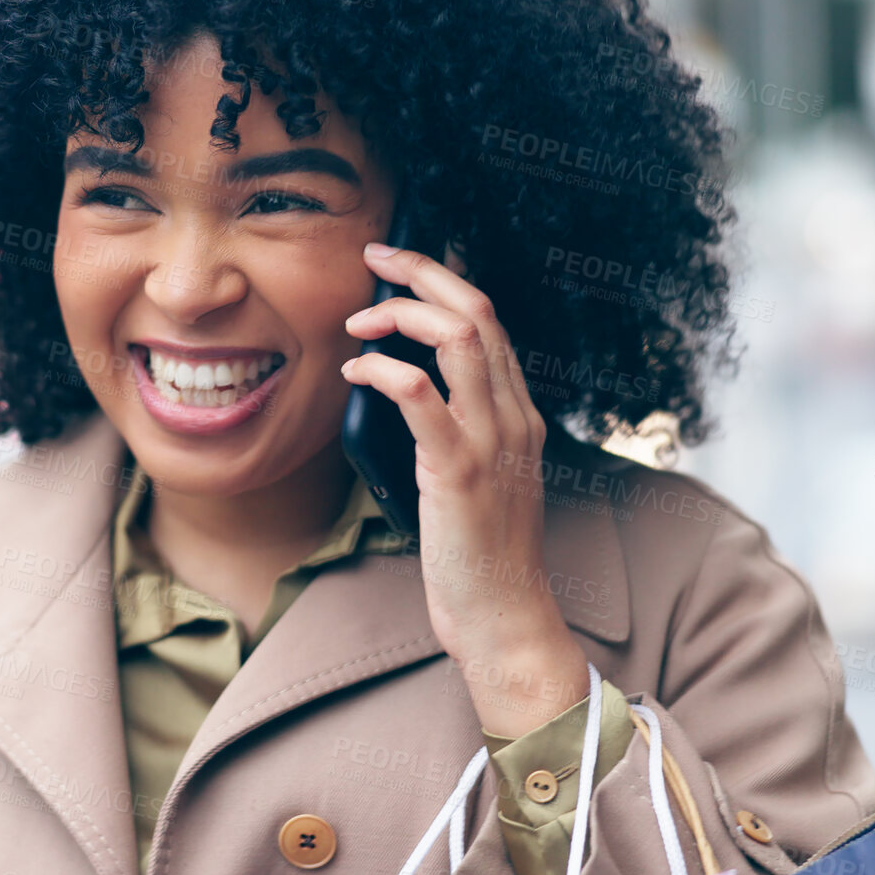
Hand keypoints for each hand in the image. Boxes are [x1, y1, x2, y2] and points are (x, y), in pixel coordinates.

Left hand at [341, 241, 585, 736]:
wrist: (503, 618)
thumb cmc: (478, 557)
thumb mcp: (479, 480)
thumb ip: (456, 432)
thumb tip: (404, 392)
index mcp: (520, 414)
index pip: (489, 321)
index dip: (442, 281)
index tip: (398, 267)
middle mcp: (514, 417)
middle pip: (477, 309)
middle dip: (422, 270)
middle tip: (373, 257)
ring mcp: (491, 442)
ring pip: (458, 335)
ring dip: (400, 312)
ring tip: (358, 321)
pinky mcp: (459, 471)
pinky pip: (420, 394)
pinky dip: (382, 369)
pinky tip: (355, 373)